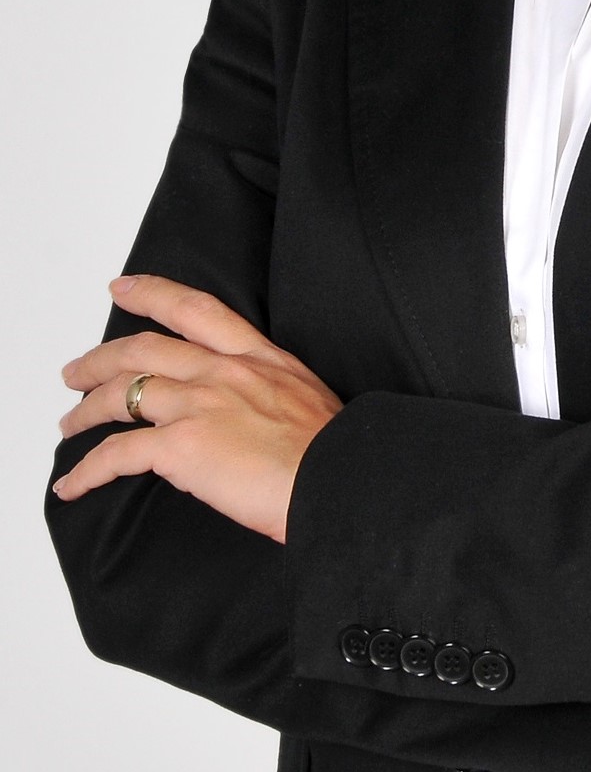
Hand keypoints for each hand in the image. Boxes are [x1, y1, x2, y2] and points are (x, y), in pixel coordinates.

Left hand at [54, 273, 342, 542]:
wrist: (340, 477)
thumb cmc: (334, 452)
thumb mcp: (306, 397)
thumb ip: (268, 393)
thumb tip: (246, 413)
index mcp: (259, 356)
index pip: (197, 309)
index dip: (154, 294)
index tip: (125, 287)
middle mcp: (224, 370)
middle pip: (144, 348)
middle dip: (100, 358)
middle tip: (76, 370)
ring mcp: (200, 404)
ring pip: (123, 393)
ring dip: (85, 410)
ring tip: (69, 425)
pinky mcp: (182, 446)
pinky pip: (117, 455)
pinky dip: (86, 472)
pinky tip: (71, 485)